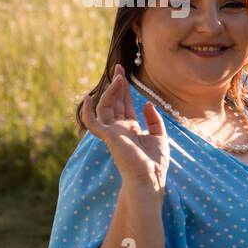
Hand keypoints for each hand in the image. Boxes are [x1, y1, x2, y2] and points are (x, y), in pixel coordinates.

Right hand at [80, 63, 169, 194]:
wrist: (149, 179)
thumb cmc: (155, 163)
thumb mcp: (159, 136)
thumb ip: (153, 120)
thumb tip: (147, 103)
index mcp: (130, 129)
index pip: (124, 105)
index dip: (124, 90)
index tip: (124, 74)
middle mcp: (119, 129)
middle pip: (115, 102)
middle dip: (117, 85)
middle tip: (120, 68)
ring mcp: (112, 133)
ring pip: (106, 107)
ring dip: (111, 92)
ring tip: (119, 78)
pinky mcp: (108, 137)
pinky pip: (92, 122)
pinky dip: (88, 110)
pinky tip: (89, 97)